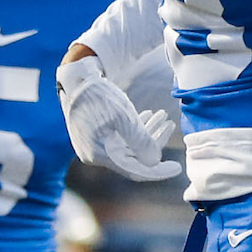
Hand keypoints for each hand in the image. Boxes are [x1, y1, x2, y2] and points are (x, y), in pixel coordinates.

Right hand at [57, 53, 180, 180]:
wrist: (74, 79)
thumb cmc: (97, 97)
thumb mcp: (123, 118)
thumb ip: (140, 141)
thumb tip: (154, 162)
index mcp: (100, 155)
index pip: (135, 170)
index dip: (158, 171)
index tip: (177, 168)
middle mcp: (95, 155)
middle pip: (134, 158)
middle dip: (155, 143)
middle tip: (171, 125)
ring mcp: (95, 145)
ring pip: (129, 146)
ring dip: (148, 133)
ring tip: (164, 116)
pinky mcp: (96, 135)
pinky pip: (121, 138)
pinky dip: (136, 128)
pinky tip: (149, 115)